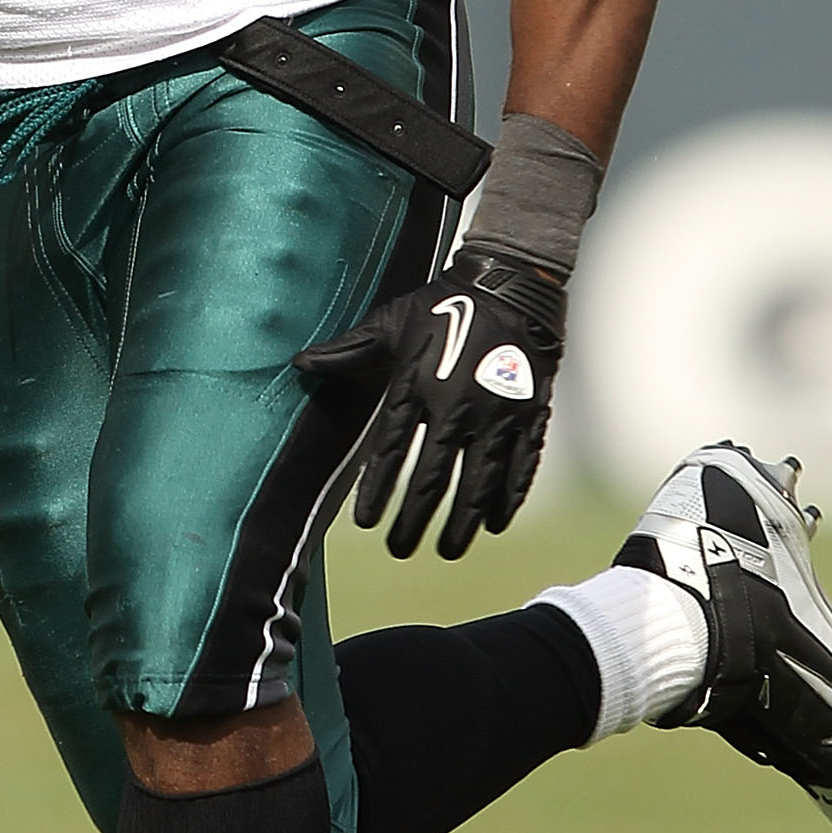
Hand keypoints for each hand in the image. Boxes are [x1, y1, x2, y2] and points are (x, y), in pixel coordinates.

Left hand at [295, 248, 564, 557]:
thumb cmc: (445, 304)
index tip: (366, 524)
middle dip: (415, 519)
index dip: (378, 490)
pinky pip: (521, 467)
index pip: (390, 450)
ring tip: (446, 549)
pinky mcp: (530, 414)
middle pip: (432, 477)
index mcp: (417, 384)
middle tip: (399, 549)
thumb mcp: (392, 322)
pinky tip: (494, 524)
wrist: (511, 283)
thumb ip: (349, 350)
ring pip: (478, 482)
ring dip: (462, 521)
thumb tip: (301, 362)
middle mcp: (456, 404)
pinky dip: (507, 498)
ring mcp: (497, 412)